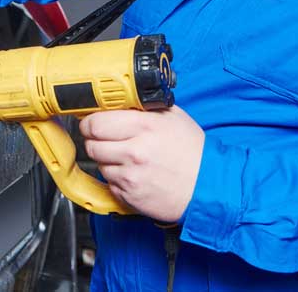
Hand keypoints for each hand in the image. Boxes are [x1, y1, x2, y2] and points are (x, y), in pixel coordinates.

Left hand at [80, 106, 204, 222]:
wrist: (208, 187)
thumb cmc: (193, 152)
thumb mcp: (173, 117)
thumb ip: (142, 107)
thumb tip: (116, 102)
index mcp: (145, 127)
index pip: (97, 122)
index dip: (90, 122)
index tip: (91, 122)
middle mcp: (135, 151)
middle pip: (91, 144)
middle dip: (94, 140)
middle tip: (104, 139)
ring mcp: (131, 175)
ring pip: (99, 164)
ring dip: (107, 160)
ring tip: (127, 158)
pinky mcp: (129, 196)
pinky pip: (109, 183)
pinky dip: (116, 179)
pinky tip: (134, 174)